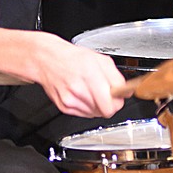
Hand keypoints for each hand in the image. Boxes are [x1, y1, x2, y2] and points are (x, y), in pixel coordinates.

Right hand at [8, 30, 125, 117]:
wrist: (46, 59)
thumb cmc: (72, 58)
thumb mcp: (100, 59)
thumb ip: (117, 77)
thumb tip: (126, 92)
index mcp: (90, 75)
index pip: (112, 105)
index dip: (118, 101)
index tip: (118, 96)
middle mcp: (79, 90)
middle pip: (105, 111)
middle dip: (109, 103)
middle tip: (105, 92)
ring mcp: (70, 100)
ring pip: (96, 114)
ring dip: (97, 105)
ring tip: (90, 90)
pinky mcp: (64, 107)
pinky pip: (85, 114)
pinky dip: (87, 106)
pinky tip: (82, 94)